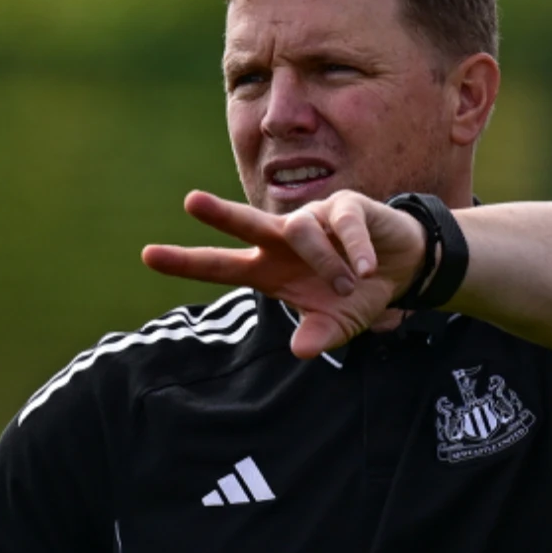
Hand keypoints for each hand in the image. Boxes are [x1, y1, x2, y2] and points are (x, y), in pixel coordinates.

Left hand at [142, 188, 429, 356]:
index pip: (222, 265)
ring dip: (326, 264)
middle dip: (220, 213)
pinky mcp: (345, 207)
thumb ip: (319, 335)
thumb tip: (301, 350)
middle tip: (191, 201)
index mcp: (270, 269)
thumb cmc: (358, 293)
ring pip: (302, 232)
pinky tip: (366, 269)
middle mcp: (283, 240)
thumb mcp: (340, 323)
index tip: (148, 256)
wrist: (403, 266)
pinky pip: (343, 226)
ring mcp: (313, 219)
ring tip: (349, 285)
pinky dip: (355, 250)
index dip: (187, 262)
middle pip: (246, 223)